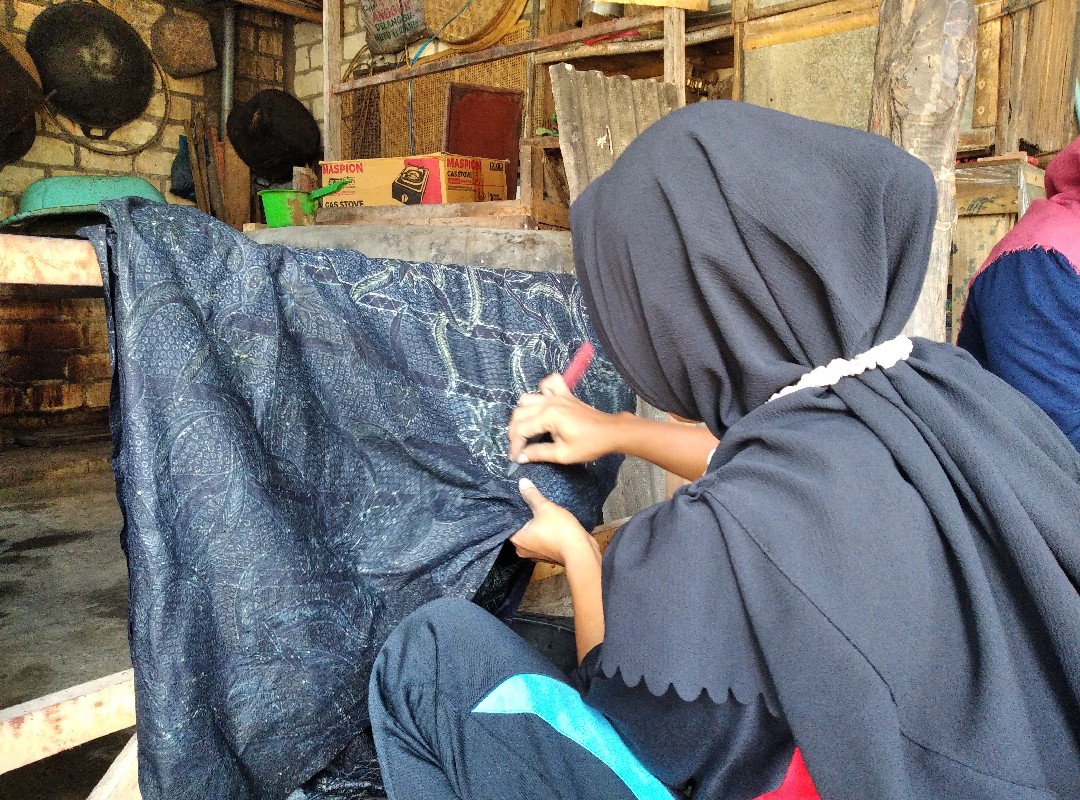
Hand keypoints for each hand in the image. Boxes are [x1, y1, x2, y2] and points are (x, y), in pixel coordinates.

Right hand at [509, 373, 627, 465]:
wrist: (610, 432)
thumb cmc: (589, 444)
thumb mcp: (562, 454)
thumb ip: (538, 453)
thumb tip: (521, 456)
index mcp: (547, 416)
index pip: (521, 429)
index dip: (515, 445)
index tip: (515, 458)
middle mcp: (548, 402)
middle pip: (519, 413)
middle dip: (514, 432)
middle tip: (519, 448)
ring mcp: (556, 396)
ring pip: (527, 398)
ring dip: (522, 414)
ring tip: (526, 430)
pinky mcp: (564, 394)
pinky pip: (548, 384)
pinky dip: (541, 390)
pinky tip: (542, 403)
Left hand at [509, 478, 598, 566]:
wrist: (581, 551)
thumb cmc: (559, 530)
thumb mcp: (545, 508)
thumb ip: (532, 495)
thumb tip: (522, 482)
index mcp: (517, 540)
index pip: (507, 523)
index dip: (512, 510)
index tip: (515, 498)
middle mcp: (522, 549)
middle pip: (520, 528)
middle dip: (525, 516)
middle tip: (527, 500)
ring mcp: (536, 554)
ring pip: (532, 534)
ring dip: (536, 524)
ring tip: (539, 508)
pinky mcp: (548, 555)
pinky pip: (542, 539)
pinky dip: (544, 531)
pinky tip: (550, 520)